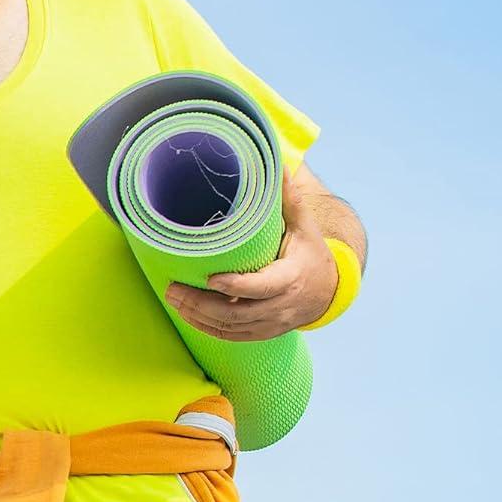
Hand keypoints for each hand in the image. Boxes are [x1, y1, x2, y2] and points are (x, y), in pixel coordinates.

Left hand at [164, 171, 337, 340]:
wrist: (329, 292)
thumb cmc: (310, 254)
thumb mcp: (305, 226)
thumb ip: (289, 199)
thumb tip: (280, 164)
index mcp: (291, 278)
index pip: (262, 287)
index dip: (236, 286)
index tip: (210, 278)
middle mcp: (282, 305)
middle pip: (238, 312)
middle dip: (202, 304)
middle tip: (172, 289)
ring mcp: (272, 323)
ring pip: (231, 327)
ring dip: (198, 316)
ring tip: (172, 298)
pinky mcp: (263, 333)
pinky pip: (232, 337)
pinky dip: (207, 329)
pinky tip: (187, 315)